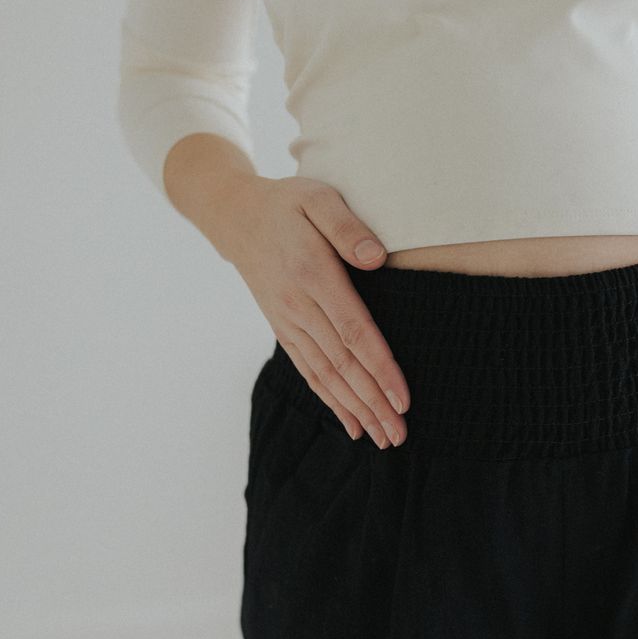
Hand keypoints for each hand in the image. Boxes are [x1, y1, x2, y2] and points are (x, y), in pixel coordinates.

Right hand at [215, 174, 409, 447]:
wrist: (235, 216)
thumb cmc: (288, 204)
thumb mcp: (318, 198)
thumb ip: (347, 227)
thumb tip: (377, 258)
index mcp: (312, 275)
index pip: (353, 331)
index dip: (379, 367)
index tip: (403, 397)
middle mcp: (298, 306)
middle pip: (342, 364)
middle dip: (373, 403)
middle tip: (400, 435)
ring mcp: (288, 322)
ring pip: (326, 375)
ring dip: (356, 410)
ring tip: (384, 440)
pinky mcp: (283, 330)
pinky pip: (308, 372)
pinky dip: (331, 401)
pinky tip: (353, 424)